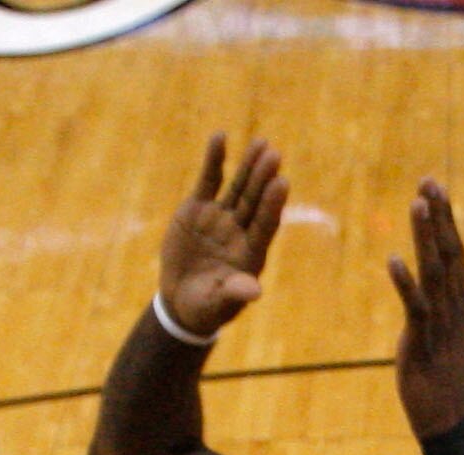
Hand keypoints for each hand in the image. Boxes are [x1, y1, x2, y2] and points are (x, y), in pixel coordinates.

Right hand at [159, 134, 287, 341]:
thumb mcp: (218, 304)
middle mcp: (241, 231)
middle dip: (264, 178)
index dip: (273, 204)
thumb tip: (255, 291)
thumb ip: (234, 294)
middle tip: (274, 154)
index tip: (282, 182)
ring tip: (261, 143)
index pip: (265, 224)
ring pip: (238, 186)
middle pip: (255, 200)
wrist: (181, 301)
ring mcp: (221, 217)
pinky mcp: (199, 208)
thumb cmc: (206, 307)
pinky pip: (209, 180)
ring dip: (249, 166)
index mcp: (251, 253)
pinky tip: (221, 138)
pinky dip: (215, 160)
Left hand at [386, 180, 463, 438]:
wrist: (447, 423)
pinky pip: (415, 309)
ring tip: (416, 205)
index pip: (455, 253)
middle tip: (428, 182)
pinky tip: (394, 260)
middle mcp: (455, 309)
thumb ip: (454, 301)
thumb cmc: (445, 379)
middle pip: (449, 254)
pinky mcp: (422, 344)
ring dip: (426, 237)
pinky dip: (406, 283)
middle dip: (438, 217)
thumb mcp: (452, 334)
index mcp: (461, 305)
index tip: (434, 188)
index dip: (446, 220)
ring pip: (435, 273)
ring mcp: (441, 326)